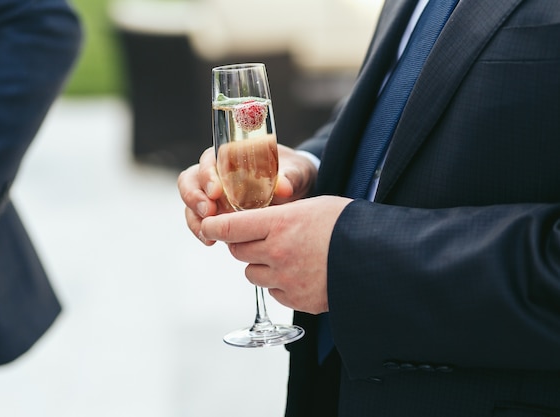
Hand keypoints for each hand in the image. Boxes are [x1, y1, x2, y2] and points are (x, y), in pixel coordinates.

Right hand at [177, 144, 318, 245]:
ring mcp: (212, 194)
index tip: (216, 191)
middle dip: (195, 196)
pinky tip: (210, 241)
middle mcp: (216, 172)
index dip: (208, 175)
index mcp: (231, 154)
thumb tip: (284, 188)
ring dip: (194, 217)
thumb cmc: (292, 174)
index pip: (210, 159)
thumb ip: (290, 177)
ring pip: (190, 201)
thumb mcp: (296, 172)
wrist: (295, 191)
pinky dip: (201, 231)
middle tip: (207, 212)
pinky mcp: (214, 213)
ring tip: (207, 232)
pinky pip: (198, 220)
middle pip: (191, 179)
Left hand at [200, 195, 350, 313]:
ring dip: (259, 265)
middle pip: (237, 251)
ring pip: (251, 273)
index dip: (214, 226)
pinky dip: (279, 284)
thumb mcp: (313, 206)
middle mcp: (277, 252)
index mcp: (280, 223)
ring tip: (284, 256)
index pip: (230, 227)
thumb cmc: (349, 223)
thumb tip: (259, 220)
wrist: (380, 258)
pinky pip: (273, 292)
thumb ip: (281, 214)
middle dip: (243, 243)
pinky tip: (299, 273)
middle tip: (258, 237)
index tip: (208, 225)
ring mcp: (286, 279)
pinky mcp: (297, 300)